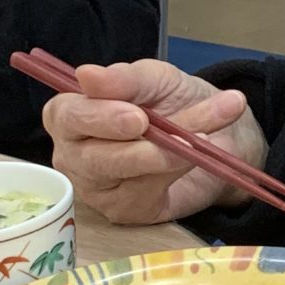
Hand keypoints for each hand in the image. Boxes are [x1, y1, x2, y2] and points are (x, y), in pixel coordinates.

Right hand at [43, 57, 270, 224]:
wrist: (219, 133)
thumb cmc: (174, 101)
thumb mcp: (157, 79)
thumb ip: (125, 78)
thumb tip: (87, 75)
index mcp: (70, 114)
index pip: (65, 116)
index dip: (98, 116)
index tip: (137, 116)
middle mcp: (73, 154)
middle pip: (88, 156)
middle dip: (135, 145)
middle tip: (173, 135)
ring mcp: (95, 187)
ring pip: (123, 175)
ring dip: (168, 154)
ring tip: (206, 135)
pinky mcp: (123, 210)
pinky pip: (145, 193)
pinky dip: (175, 171)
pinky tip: (196, 157)